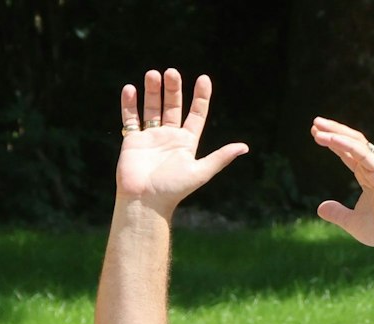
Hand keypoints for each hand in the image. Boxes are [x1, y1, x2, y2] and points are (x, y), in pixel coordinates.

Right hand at [115, 69, 248, 215]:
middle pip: (173, 106)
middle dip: (173, 89)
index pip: (196, 114)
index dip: (201, 97)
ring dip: (153, 91)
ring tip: (153, 74)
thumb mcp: (201, 172)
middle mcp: (169, 137)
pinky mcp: (133, 141)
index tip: (203, 79)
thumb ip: (220, 157)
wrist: (145, 202)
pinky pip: (130, 119)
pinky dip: (129, 104)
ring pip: (152, 108)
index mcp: (187, 142)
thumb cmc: (173, 189)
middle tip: (171, 72)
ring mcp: (150, 138)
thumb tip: (244, 147)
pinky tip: (130, 89)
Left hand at [311, 118, 373, 250]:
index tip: (317, 135)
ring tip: (318, 127)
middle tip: (316, 123)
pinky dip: (346, 145)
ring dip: (336, 133)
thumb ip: (336, 213)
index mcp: (369, 175)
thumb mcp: (351, 221)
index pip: (349, 153)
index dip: (334, 143)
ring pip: (357, 144)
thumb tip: (320, 207)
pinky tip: (331, 139)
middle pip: (353, 142)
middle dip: (334, 131)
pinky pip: (362, 154)